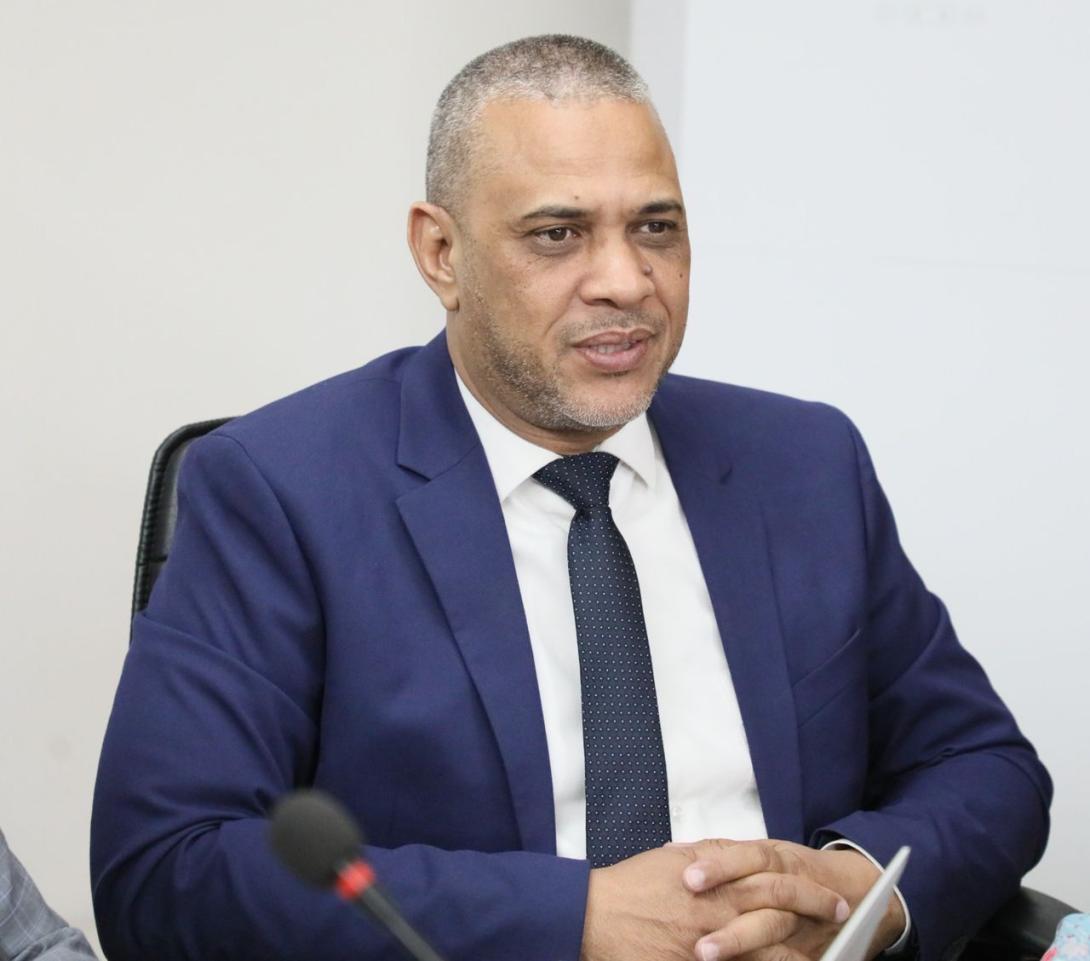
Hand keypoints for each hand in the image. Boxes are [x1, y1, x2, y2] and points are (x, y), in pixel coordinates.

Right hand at [579, 844, 847, 960]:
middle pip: (781, 915)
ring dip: (797, 956)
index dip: (809, 892)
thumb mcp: (676, 859)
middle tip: (838, 921)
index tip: (830, 898)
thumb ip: (712, 857)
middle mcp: (720, 912)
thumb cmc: (631, 886)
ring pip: (769, 953)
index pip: (777, 884)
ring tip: (821, 957)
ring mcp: (711, 946)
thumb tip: (737, 856)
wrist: (593, 915)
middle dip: (814, 917)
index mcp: (717, 882)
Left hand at [675, 839, 904, 960]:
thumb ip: (717, 853)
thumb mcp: (760, 852)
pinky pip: (788, 958)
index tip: (688, 878)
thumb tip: (672, 853)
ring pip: (774, 930)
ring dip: (742, 943)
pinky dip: (770, 960)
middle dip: (730, 919)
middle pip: (762, 899)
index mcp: (776, 860)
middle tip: (696, 938)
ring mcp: (802, 921)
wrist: (854, 891)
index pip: (747, 857)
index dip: (719, 866)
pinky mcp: (808, 948)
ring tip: (706, 954)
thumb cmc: (795, 870)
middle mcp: (791, 888)